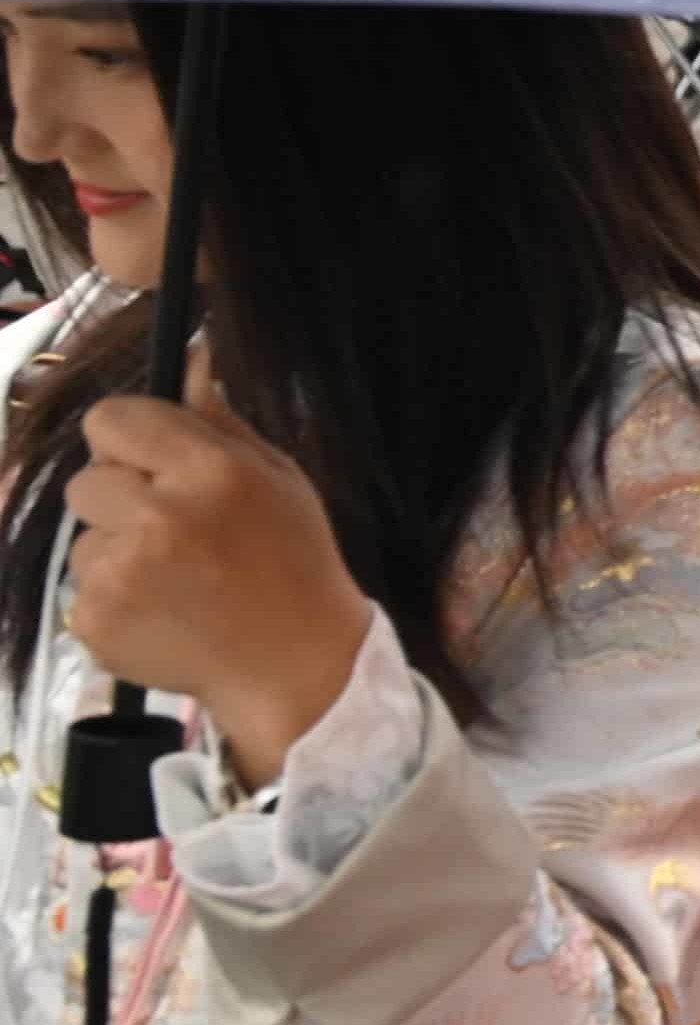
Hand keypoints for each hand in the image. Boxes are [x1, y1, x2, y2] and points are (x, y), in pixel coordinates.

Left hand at [63, 366, 373, 785]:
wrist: (292, 665)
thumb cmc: (293, 561)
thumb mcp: (277, 479)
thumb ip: (219, 423)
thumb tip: (190, 359)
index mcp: (209, 471)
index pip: (111, 419)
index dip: (127, 440)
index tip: (149, 463)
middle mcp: (158, 516)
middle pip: (85, 481)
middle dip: (119, 500)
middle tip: (171, 531)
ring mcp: (119, 573)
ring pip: (83, 539)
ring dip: (117, 552)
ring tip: (173, 579)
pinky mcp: (94, 620)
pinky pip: (82, 589)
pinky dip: (113, 600)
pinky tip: (161, 611)